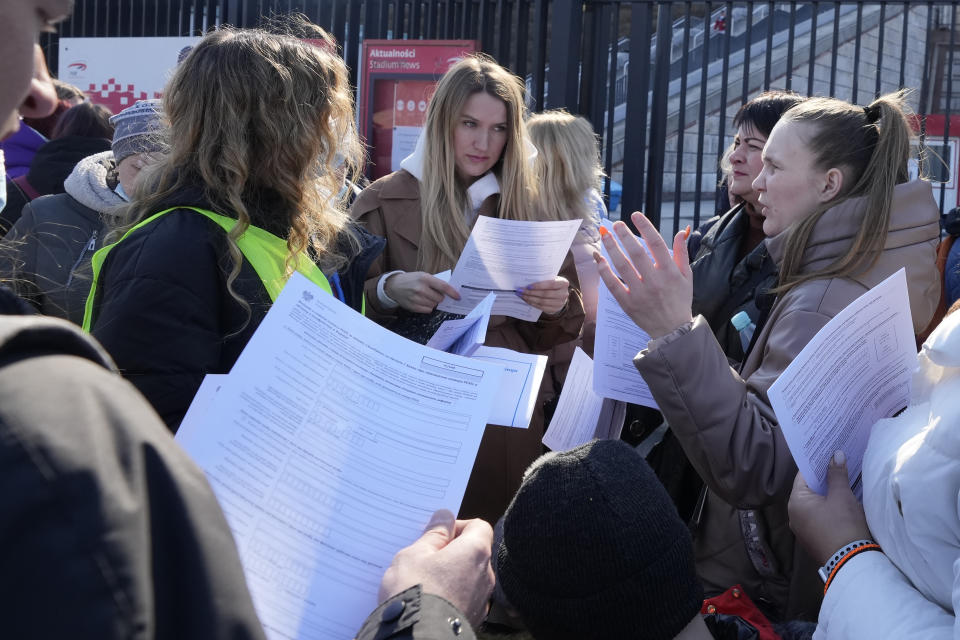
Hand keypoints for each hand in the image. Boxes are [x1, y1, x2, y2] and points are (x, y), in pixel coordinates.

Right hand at [379, 509, 494, 626]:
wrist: (417, 638)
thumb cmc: (415, 592)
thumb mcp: (414, 554)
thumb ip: (434, 534)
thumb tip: (445, 517)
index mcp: (475, 552)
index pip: (478, 526)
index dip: (457, 526)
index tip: (436, 535)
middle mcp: (486, 575)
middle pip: (473, 553)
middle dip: (450, 552)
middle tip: (424, 558)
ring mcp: (482, 600)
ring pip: (468, 577)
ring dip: (450, 575)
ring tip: (423, 582)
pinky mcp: (474, 619)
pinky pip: (464, 598)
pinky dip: (451, 595)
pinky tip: (430, 600)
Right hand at [384, 272, 460, 313]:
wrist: (395, 286)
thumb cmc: (412, 280)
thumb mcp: (423, 275)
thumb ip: (435, 282)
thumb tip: (450, 291)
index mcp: (425, 278)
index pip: (443, 286)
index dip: (452, 293)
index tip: (458, 297)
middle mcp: (420, 288)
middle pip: (440, 298)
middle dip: (440, 297)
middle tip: (433, 293)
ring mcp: (416, 298)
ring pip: (434, 305)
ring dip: (433, 302)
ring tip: (426, 296)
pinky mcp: (413, 306)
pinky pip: (428, 310)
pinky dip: (428, 307)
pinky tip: (422, 301)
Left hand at [517, 277, 569, 315]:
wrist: (560, 295)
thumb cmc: (553, 284)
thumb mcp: (551, 279)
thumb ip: (543, 279)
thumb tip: (527, 280)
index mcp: (564, 283)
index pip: (551, 284)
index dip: (539, 285)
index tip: (528, 286)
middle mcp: (564, 294)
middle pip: (545, 294)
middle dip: (531, 292)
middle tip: (521, 290)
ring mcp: (560, 303)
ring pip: (542, 302)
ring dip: (530, 298)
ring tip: (521, 295)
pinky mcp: (554, 309)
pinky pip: (541, 307)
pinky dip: (532, 303)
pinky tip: (526, 300)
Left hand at [594, 212, 693, 338]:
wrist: (672, 330)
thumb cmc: (680, 300)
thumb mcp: (686, 276)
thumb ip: (682, 253)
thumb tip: (680, 231)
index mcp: (670, 272)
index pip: (656, 243)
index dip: (645, 227)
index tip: (635, 215)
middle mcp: (654, 281)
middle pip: (636, 253)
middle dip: (624, 235)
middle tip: (615, 224)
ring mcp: (639, 293)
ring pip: (622, 266)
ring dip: (612, 249)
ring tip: (604, 235)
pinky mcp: (628, 303)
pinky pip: (613, 284)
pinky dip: (604, 271)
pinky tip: (599, 258)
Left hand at [788, 451, 871, 564]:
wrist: (851, 563)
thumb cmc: (843, 525)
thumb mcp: (842, 496)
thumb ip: (837, 474)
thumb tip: (835, 455)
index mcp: (796, 502)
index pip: (803, 476)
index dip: (816, 464)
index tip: (827, 453)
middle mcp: (794, 515)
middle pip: (809, 490)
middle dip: (823, 478)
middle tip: (837, 463)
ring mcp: (803, 529)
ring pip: (814, 504)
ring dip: (827, 494)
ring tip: (842, 480)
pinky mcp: (814, 538)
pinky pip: (819, 517)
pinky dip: (828, 508)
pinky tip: (842, 502)